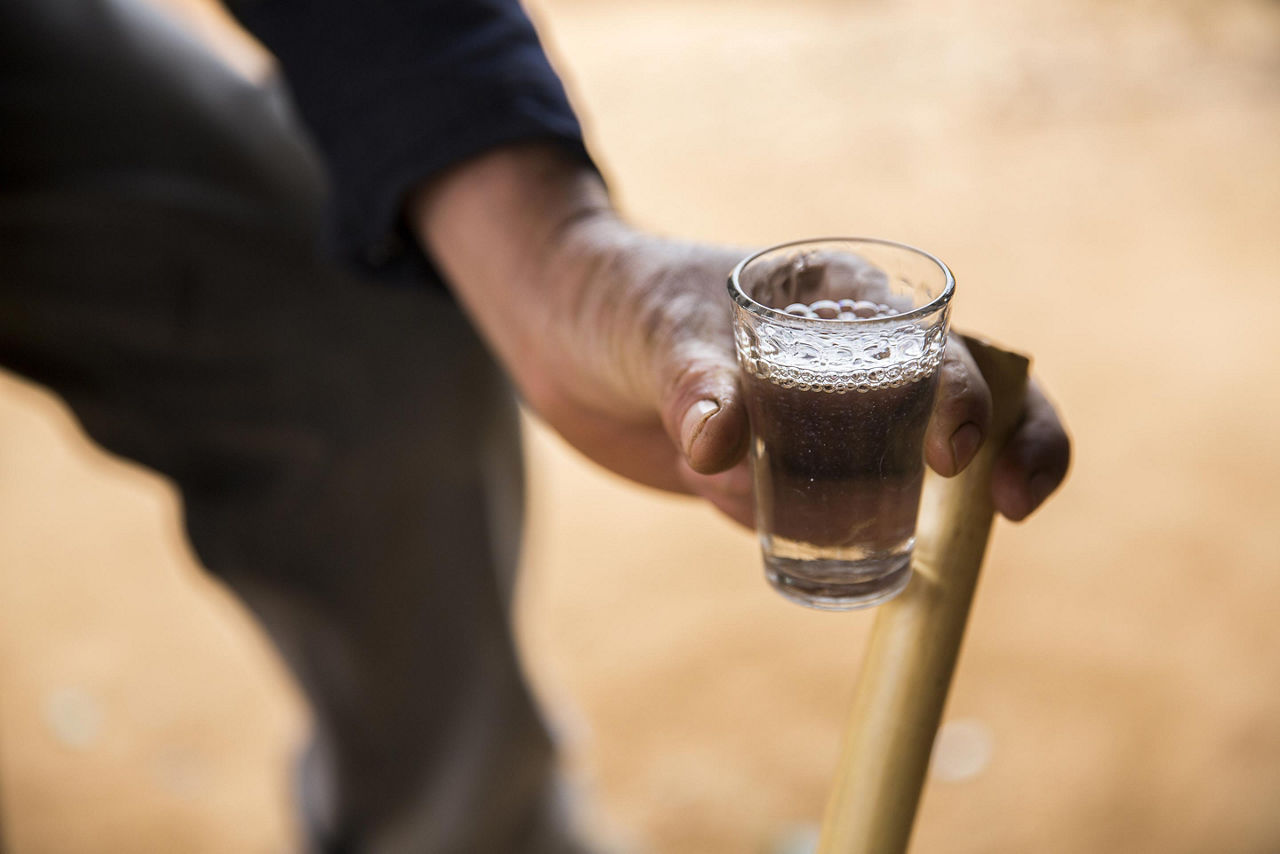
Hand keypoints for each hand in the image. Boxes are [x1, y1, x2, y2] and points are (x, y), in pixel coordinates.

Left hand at [411, 144, 1069, 526]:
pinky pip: (810, 517)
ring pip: (878, 487)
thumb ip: (693, 380)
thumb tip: (721, 446)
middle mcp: (851, 362)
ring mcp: (819, 422)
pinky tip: (708, 484)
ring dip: (828, 508)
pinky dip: (778, 525)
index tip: (959, 459)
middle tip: (1005, 509)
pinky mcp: (778, 471)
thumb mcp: (652, 329)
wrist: (556, 333)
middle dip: (988, 464)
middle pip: (959, 416)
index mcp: (844, 301)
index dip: (979, 402)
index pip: (945, 347)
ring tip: (723, 478)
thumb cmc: (614, 297)